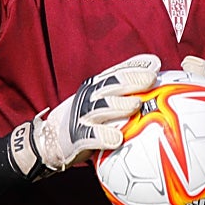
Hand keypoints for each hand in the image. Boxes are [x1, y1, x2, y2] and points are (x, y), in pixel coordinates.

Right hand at [8, 54, 160, 179]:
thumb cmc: (85, 120)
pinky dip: (102, 136)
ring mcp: (81, 115)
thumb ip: (124, 90)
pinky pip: (89, 136)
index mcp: (96, 87)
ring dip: (118, 105)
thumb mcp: (102, 102)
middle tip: (151, 79)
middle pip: (111, 85)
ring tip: (135, 105)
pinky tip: (117, 139)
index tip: (155, 64)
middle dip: (131, 79)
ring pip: (101, 107)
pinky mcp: (76, 136)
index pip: (117, 72)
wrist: (49, 140)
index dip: (135, 66)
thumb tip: (155, 72)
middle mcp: (89, 97)